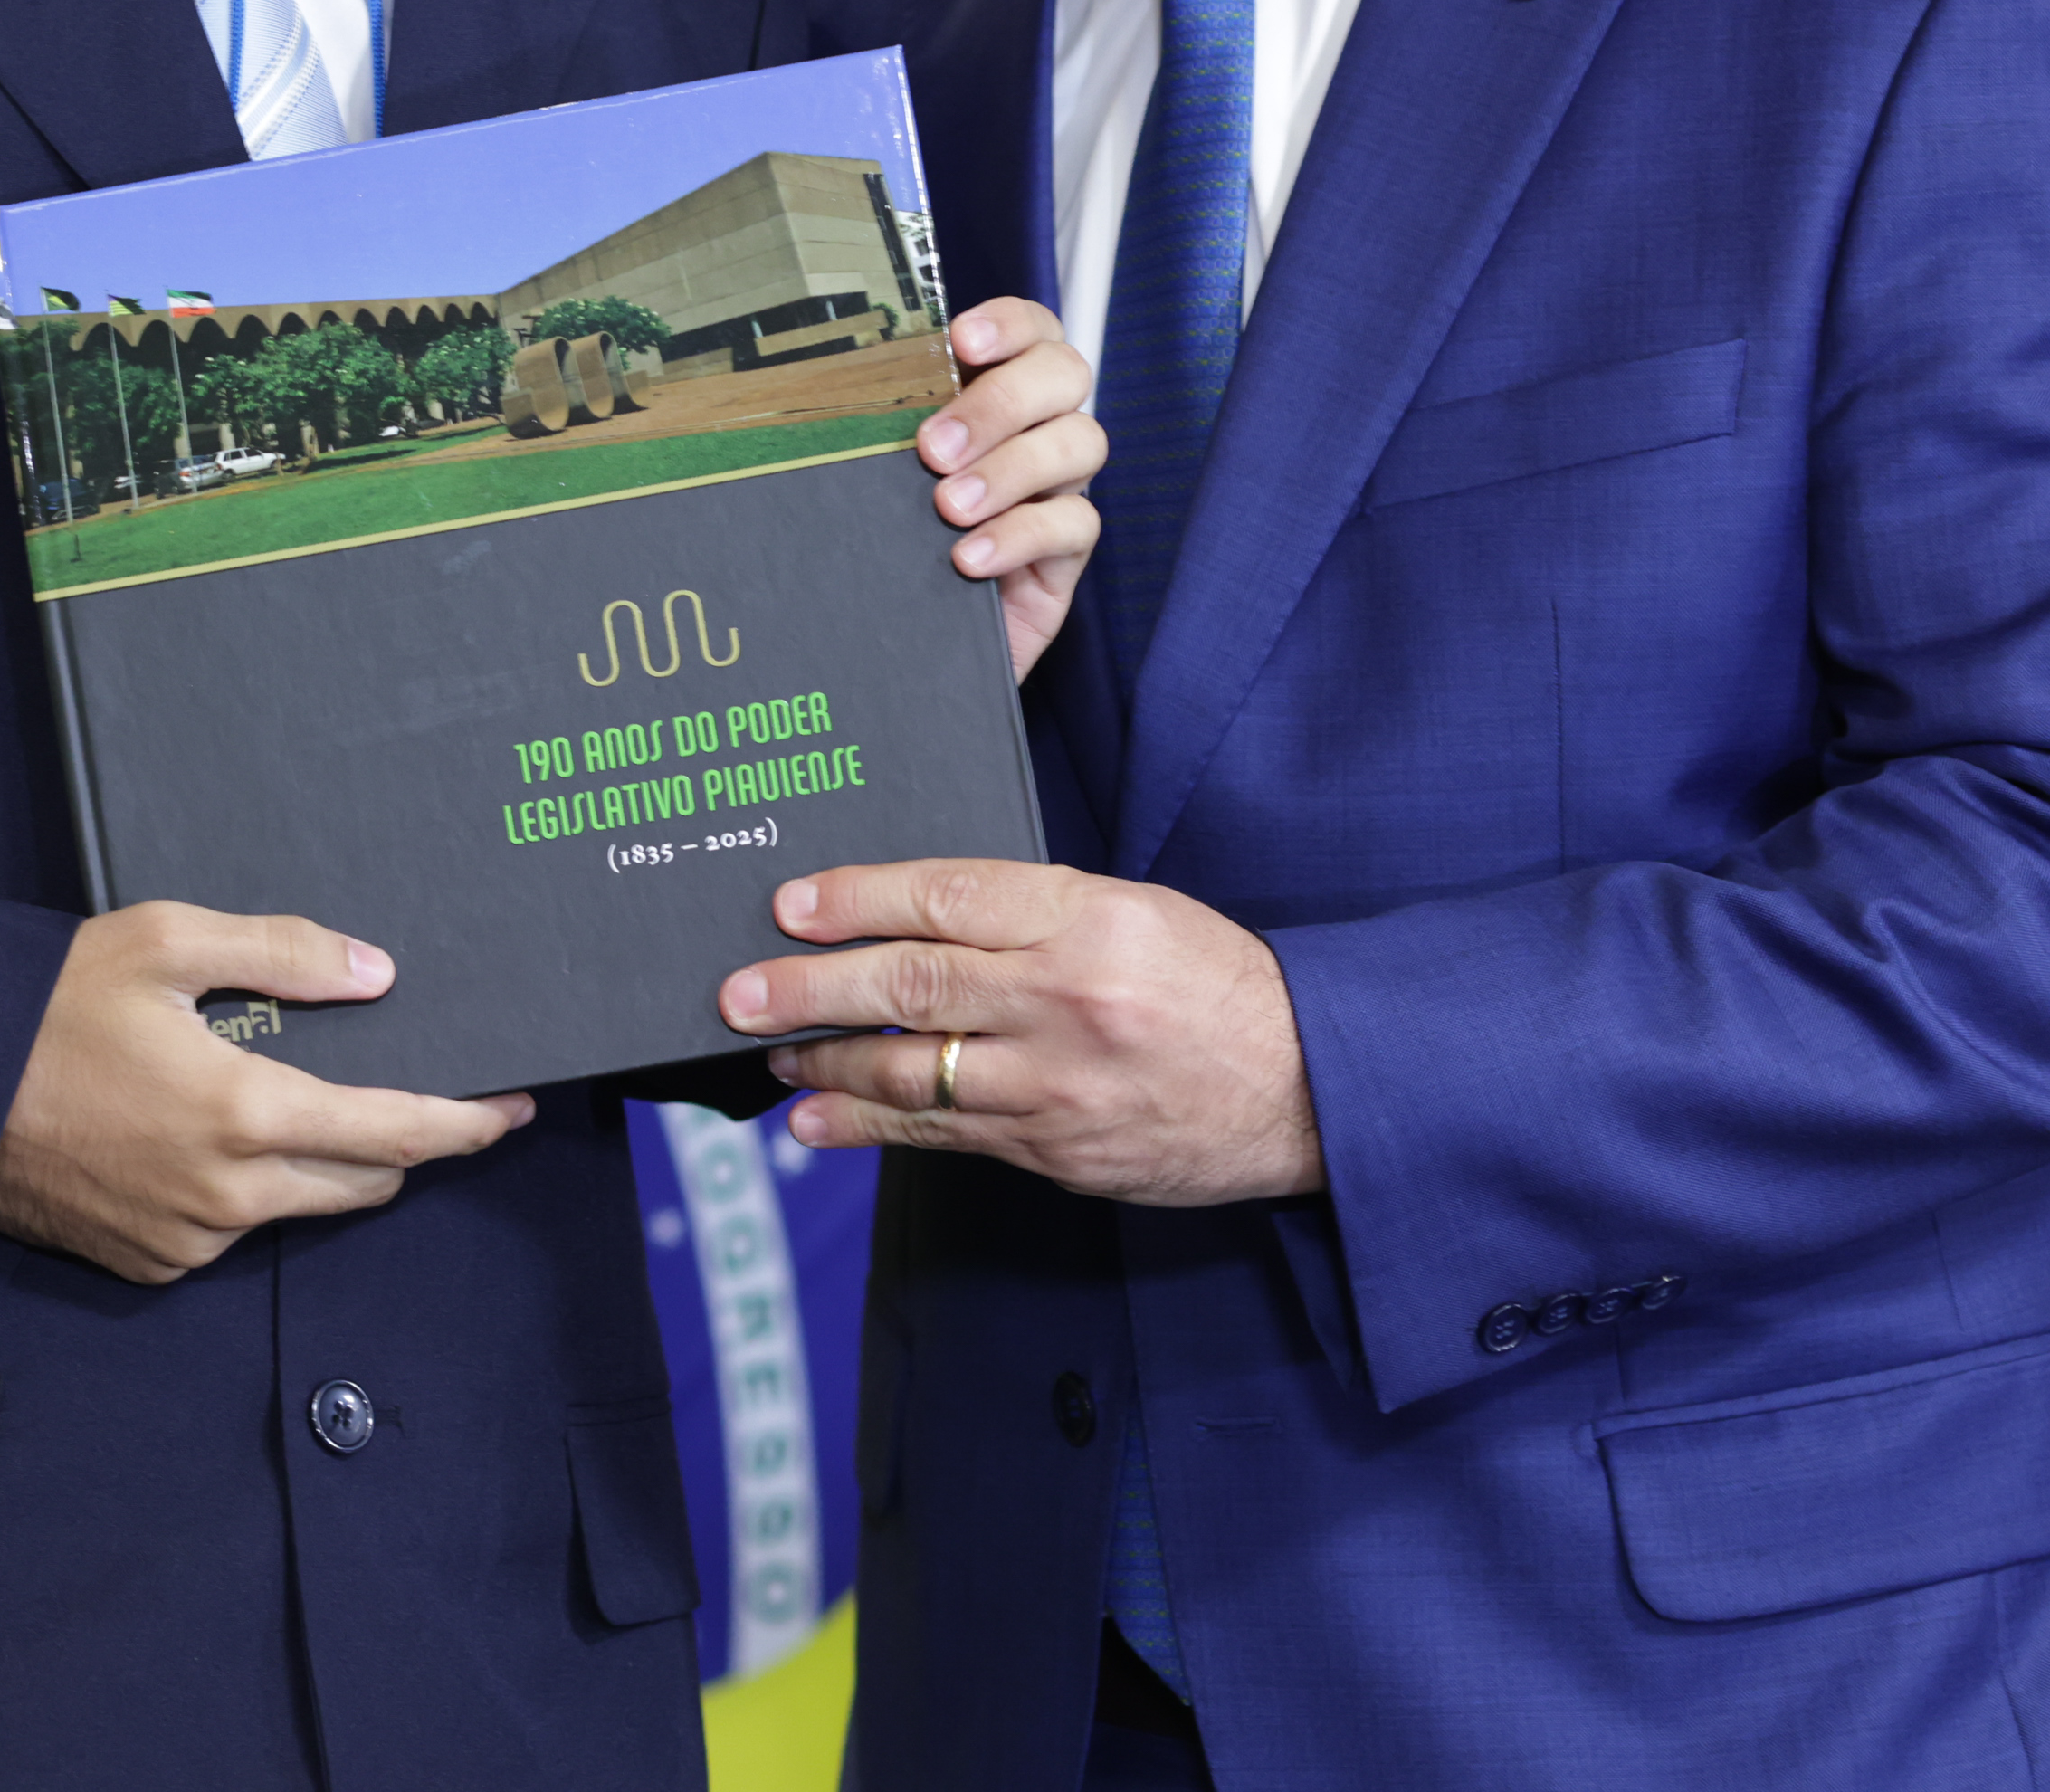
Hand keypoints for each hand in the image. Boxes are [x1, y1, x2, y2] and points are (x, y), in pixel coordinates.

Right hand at [0, 902, 532, 1282]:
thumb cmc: (48, 1009)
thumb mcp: (165, 943)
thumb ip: (284, 953)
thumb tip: (378, 973)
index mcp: (245, 1113)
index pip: (395, 1133)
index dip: (466, 1124)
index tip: (511, 1111)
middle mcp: (229, 1195)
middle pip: (364, 1182)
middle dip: (395, 1141)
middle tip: (397, 1088)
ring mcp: (190, 1242)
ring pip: (298, 1206)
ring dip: (311, 1162)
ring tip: (265, 1095)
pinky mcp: (153, 1266)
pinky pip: (232, 1231)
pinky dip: (241, 1189)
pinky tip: (193, 1135)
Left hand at [717, 859, 1318, 1207]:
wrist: (1312, 1088)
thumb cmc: (1215, 985)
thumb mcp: (1134, 911)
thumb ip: (1029, 912)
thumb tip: (910, 917)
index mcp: (1088, 918)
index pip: (946, 896)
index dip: (856, 899)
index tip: (790, 904)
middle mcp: (1068, 999)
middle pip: (911, 987)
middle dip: (809, 989)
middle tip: (737, 992)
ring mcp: (1060, 1086)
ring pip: (912, 1072)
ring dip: (824, 1063)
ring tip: (769, 1052)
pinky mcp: (1058, 1152)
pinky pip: (943, 1136)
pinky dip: (868, 1128)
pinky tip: (817, 1120)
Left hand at [920, 297, 1105, 678]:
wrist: (902, 632)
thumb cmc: (893, 528)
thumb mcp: (887, 467)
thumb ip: (886, 424)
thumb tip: (832, 386)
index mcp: (1000, 386)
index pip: (1033, 329)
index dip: (1010, 324)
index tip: (963, 342)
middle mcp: (1041, 424)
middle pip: (1065, 376)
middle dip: (1001, 403)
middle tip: (934, 447)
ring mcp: (1060, 485)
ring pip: (1080, 443)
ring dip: (1010, 468)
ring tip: (948, 506)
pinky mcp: (1068, 550)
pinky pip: (1074, 524)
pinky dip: (1019, 535)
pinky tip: (969, 556)